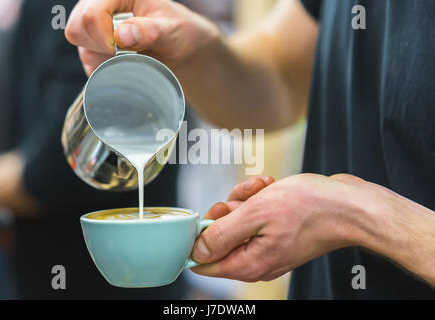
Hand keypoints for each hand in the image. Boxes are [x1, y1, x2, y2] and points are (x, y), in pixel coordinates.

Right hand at [65, 0, 218, 75]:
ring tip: (133, 57)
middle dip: (103, 49)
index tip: (127, 50)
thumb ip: (150, 31)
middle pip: (78, 30)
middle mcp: (98, 4)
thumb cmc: (178, 32)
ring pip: (82, 49)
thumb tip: (122, 35)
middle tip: (131, 53)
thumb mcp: (171, 31)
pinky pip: (88, 63)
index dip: (105, 39)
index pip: (91, 16)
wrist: (178, 48)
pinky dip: (107, 70)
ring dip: (107, 61)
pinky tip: (126, 64)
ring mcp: (93, 26)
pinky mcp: (93, 46)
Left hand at [191, 173, 379, 281]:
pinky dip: (258, 200)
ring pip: (237, 222)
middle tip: (246, 198)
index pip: (202, 262)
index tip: (214, 215)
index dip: (200, 235)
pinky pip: (254, 217)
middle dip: (227, 211)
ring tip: (264, 188)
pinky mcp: (277, 234)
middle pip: (220, 238)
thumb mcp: (256, 214)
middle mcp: (256, 261)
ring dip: (245, 200)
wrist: (350, 206)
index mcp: (248, 264)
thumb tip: (196, 250)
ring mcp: (267, 248)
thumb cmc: (310, 208)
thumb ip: (222, 234)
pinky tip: (270, 187)